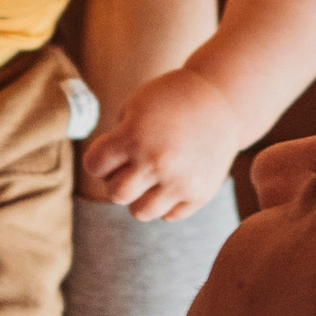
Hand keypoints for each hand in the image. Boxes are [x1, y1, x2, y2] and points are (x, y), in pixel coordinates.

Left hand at [82, 66, 241, 222]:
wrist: (220, 100)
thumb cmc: (169, 101)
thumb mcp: (134, 106)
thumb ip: (115, 140)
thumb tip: (105, 174)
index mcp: (134, 136)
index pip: (95, 166)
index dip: (99, 159)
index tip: (112, 150)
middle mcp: (157, 162)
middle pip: (116, 194)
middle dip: (116, 181)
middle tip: (130, 168)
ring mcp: (180, 181)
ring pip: (141, 212)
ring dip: (139, 198)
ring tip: (149, 179)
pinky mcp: (200, 194)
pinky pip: (169, 215)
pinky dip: (165, 203)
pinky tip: (171, 181)